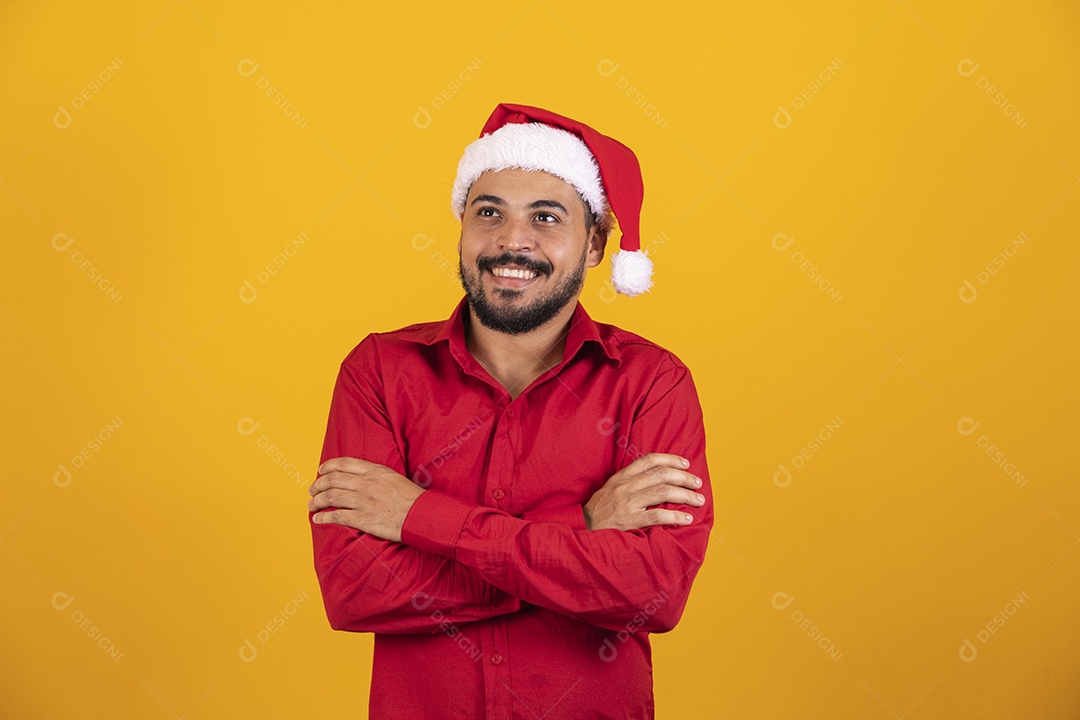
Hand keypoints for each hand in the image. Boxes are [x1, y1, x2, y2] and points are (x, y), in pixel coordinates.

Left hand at [308, 457, 424, 541]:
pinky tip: (318, 519)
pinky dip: (324, 517)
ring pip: (331, 497)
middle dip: (318, 485)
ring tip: (312, 505)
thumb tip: (361, 478)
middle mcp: (366, 484)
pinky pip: (337, 516)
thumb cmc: (412, 498)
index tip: (321, 470)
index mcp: (374, 471)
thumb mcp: (394, 478)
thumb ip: (376, 475)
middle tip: (312, 490)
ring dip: (317, 501)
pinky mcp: (363, 519)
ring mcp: (363, 501)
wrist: (421, 515)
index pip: (344, 464)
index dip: (328, 466)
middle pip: (332, 480)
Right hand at [583, 453, 705, 530]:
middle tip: (697, 483)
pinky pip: (657, 515)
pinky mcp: (629, 520)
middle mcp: (625, 486)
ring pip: (663, 492)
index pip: (649, 460)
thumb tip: (656, 478)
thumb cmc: (599, 510)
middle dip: (684, 478)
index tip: (686, 464)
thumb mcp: (610, 489)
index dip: (670, 459)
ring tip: (698, 500)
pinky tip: (686, 518)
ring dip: (685, 495)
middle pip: (661, 475)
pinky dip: (675, 516)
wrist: (582, 528)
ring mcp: (627, 503)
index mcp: (621, 477)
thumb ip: (630, 481)